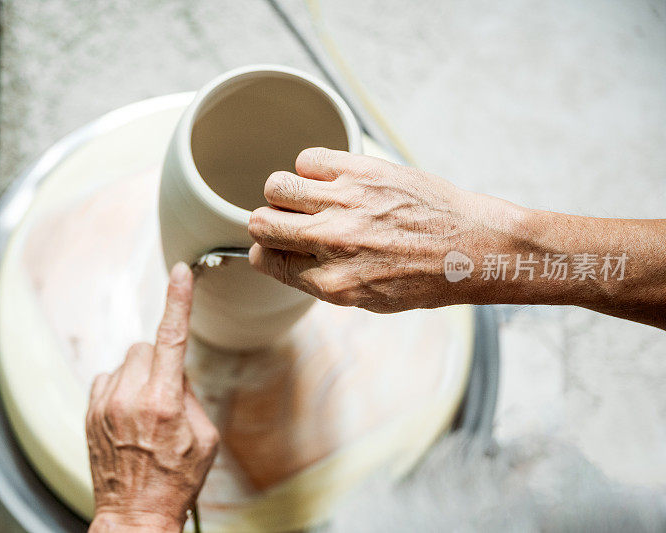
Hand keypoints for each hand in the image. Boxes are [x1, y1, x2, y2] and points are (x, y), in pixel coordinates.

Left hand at [86, 263, 219, 532]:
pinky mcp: (90, 413)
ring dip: (139, 375)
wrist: (135, 514)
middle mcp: (129, 398)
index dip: (178, 301)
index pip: (172, 337)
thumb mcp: (204, 438)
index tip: (181, 274)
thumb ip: (190, 397)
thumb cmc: (175, 481)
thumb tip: (174, 374)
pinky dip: (119, 388)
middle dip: (158, 360)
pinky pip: (107, 379)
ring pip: (125, 363)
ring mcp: (104, 405)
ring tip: (146, 411)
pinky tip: (127, 414)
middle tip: (167, 394)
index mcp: (164, 402)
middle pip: (144, 347)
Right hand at [247, 147, 521, 312]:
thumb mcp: (369, 300)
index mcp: (333, 283)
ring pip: (276, 186)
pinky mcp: (363, 171)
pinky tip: (334, 180)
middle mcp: (333, 243)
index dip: (267, 251)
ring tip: (310, 197)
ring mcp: (347, 203)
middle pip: (260, 222)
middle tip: (291, 221)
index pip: (265, 260)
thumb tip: (282, 258)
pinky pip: (308, 159)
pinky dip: (313, 168)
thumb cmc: (427, 278)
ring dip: (286, 193)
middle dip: (268, 222)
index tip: (277, 246)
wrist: (476, 248)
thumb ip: (320, 281)